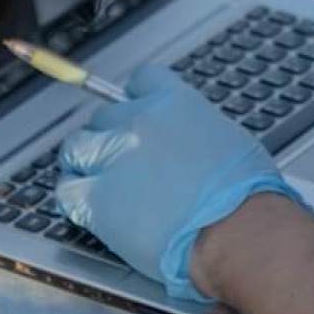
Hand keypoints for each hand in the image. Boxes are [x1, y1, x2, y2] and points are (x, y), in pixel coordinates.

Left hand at [55, 67, 298, 301]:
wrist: (239, 232)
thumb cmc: (246, 196)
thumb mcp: (229, 140)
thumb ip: (195, 130)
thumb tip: (188, 139)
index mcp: (174, 102)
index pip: (140, 81)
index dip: (134, 101)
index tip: (134, 116)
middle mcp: (139, 122)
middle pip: (104, 117)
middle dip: (109, 138)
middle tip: (118, 162)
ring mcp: (115, 158)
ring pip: (76, 148)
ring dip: (83, 164)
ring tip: (94, 183)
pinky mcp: (99, 198)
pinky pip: (67, 191)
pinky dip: (74, 199)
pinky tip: (86, 209)